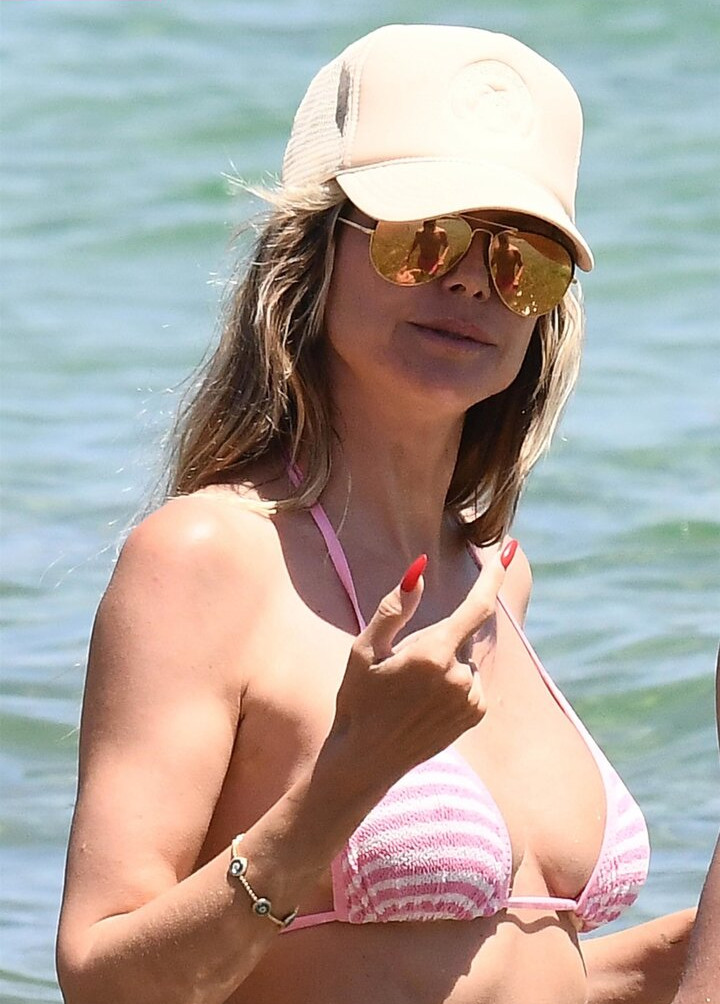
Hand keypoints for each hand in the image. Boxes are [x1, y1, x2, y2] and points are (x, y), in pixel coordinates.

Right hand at [329, 541, 516, 785]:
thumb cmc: (358, 699)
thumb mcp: (364, 650)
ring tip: (409, 691)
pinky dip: (453, 681)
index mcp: (433, 654)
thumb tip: (419, 570)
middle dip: (436, 638)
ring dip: (444, 662)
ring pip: (464, 659)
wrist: (365, 760)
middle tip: (400, 667)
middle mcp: (460, 677)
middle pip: (458, 634)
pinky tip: (424, 702)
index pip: (476, 606)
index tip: (508, 549)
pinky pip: (470, 681)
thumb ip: (394, 608)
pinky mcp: (475, 715)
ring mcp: (471, 699)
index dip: (493, 576)